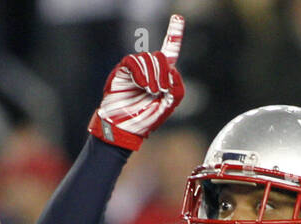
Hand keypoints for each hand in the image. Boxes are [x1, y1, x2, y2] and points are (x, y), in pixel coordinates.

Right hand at [88, 14, 184, 150]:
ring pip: (147, 58)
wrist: (124, 128)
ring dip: (152, 75)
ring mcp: (135, 69)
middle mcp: (149, 69)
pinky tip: (142, 84)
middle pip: (161, 56)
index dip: (174, 34)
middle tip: (160, 90)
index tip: (178, 17)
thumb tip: (172, 70)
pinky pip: (133, 61)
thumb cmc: (145, 120)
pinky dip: (140, 72)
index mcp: (162, 76)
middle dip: (163, 72)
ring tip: (150, 91)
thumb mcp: (169, 106)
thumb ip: (178, 88)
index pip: (169, 51)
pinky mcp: (122, 71)